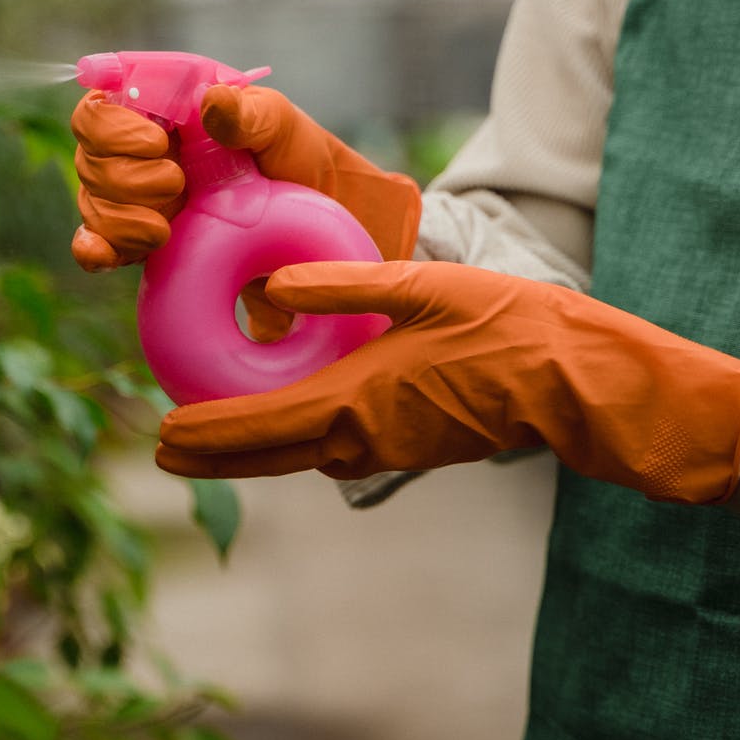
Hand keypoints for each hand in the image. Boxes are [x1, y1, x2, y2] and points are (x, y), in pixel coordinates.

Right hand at [70, 84, 421, 271]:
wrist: (313, 226)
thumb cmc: (296, 158)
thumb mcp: (280, 126)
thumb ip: (248, 113)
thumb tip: (212, 103)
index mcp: (160, 107)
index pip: (101, 105)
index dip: (112, 126)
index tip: (157, 143)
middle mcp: (138, 148)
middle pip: (88, 156)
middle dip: (124, 178)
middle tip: (176, 186)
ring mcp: (136, 195)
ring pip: (91, 201)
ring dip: (120, 217)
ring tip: (168, 228)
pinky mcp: (141, 238)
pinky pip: (97, 242)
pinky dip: (95, 248)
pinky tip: (103, 257)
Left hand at [154, 260, 739, 505]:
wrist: (579, 384)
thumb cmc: (511, 327)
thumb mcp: (425, 289)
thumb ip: (345, 285)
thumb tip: (275, 284)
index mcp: (357, 400)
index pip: (258, 426)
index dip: (204, 434)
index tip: (160, 437)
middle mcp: (363, 437)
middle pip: (268, 455)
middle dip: (214, 454)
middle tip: (165, 449)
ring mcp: (389, 448)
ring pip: (301, 455)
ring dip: (254, 449)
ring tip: (212, 433)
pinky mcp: (412, 446)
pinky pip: (335, 449)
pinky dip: (297, 440)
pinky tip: (290, 418)